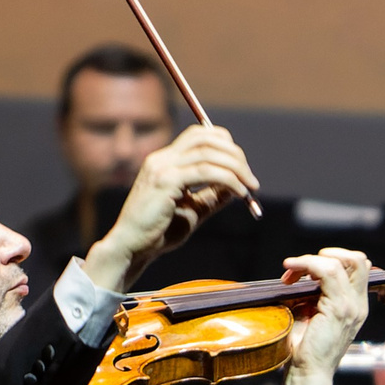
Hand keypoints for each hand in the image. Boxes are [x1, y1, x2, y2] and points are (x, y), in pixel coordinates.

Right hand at [82, 124, 258, 292]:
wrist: (133, 248)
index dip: (224, 144)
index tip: (242, 167)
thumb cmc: (159, 233)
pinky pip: (205, 172)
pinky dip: (228, 179)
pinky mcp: (165, 181)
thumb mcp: (193, 210)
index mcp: (164, 161)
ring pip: (208, 153)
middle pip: (205, 138)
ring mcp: (161, 167)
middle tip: (251, 178)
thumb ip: (212, 196)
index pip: (198, 136)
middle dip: (234, 154)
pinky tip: (240, 194)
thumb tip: (237, 186)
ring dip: (236, 168)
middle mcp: (161, 158)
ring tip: (250, 188)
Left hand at [279, 247, 373, 384]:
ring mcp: (351, 307)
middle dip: (327, 254)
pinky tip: (291, 269)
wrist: (308, 375)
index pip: (358, 268)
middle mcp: (358, 305)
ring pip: (342, 262)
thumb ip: (313, 296)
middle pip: (358, 260)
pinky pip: (328, 272)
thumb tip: (299, 276)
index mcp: (355, 307)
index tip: (306, 271)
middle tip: (301, 266)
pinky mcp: (338, 309)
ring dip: (311, 259)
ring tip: (291, 269)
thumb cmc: (305, 351)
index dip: (334, 260)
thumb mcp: (311, 316)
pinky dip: (307, 264)